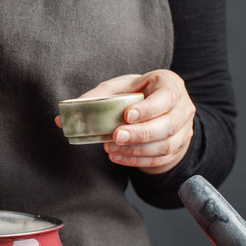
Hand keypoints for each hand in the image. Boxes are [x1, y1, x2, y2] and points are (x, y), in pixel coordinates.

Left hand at [57, 70, 195, 174]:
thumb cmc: (136, 96)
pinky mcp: (178, 148)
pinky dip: (137, 160)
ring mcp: (184, 130)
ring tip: (112, 149)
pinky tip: (118, 157)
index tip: (127, 115)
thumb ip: (93, 100)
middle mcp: (183, 107)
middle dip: (141, 133)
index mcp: (170, 85)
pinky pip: (160, 159)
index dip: (149, 108)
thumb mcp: (117, 90)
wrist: (157, 112)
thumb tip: (61, 118)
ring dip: (137, 150)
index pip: (166, 96)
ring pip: (166, 145)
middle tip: (116, 136)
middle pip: (168, 124)